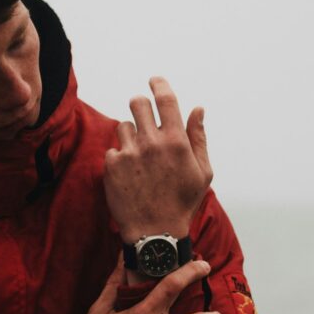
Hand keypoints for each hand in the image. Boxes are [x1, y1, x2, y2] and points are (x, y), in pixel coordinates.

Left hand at [104, 77, 212, 243]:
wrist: (154, 233)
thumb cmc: (182, 203)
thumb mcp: (202, 172)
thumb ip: (198, 137)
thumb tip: (198, 108)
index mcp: (177, 142)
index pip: (165, 99)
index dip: (159, 84)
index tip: (154, 80)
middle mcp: (152, 143)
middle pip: (137, 103)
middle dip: (140, 106)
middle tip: (144, 118)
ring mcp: (129, 153)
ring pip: (123, 125)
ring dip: (130, 135)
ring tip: (139, 158)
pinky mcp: (111, 166)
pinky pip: (113, 149)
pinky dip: (120, 158)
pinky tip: (129, 175)